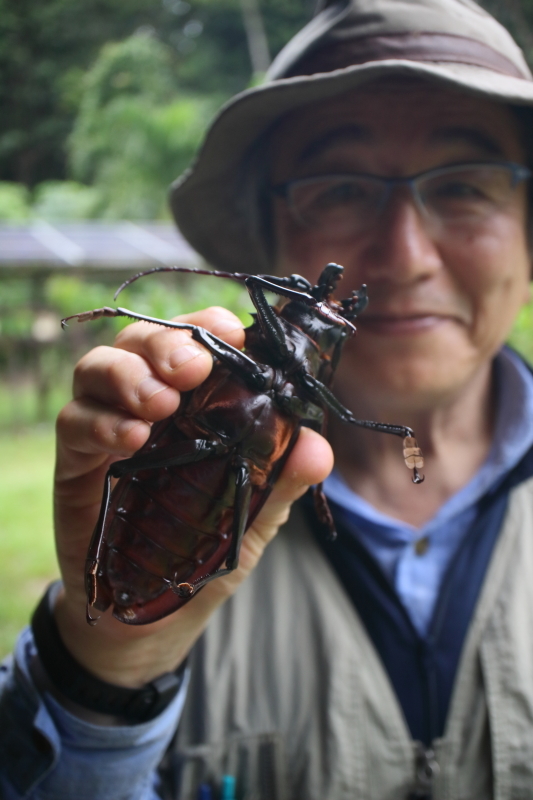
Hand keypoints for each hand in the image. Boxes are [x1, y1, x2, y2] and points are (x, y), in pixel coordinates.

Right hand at [53, 307, 332, 690]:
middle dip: (166, 342)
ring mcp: (106, 429)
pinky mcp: (75, 462)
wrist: (147, 618)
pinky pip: (73, 422)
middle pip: (142, 340)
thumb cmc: (201, 555)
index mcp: (194, 404)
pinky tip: (130, 441)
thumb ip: (281, 482)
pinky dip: (100, 422)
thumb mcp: (251, 519)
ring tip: (159, 405)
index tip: (233, 332)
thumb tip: (319, 449)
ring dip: (129, 375)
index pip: (196, 340)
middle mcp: (148, 404)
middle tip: (191, 368)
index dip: (209, 323)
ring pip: (97, 367)